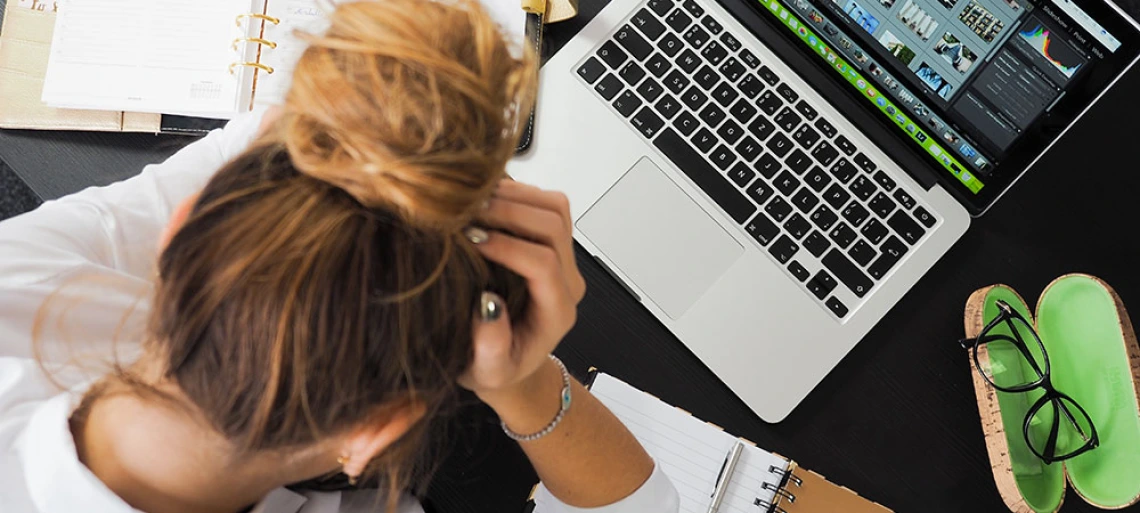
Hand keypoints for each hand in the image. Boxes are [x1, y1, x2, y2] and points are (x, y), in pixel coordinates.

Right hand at [458, 181, 585, 402]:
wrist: (508, 361)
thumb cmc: (495, 367)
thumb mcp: (486, 371)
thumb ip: (490, 347)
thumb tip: (487, 305)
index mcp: (556, 311)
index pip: (543, 264)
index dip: (508, 246)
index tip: (470, 240)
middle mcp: (567, 280)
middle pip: (554, 226)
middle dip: (509, 212)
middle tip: (467, 212)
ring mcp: (563, 257)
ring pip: (554, 207)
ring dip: (514, 196)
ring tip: (472, 201)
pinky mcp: (551, 241)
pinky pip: (545, 203)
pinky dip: (515, 192)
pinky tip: (482, 200)